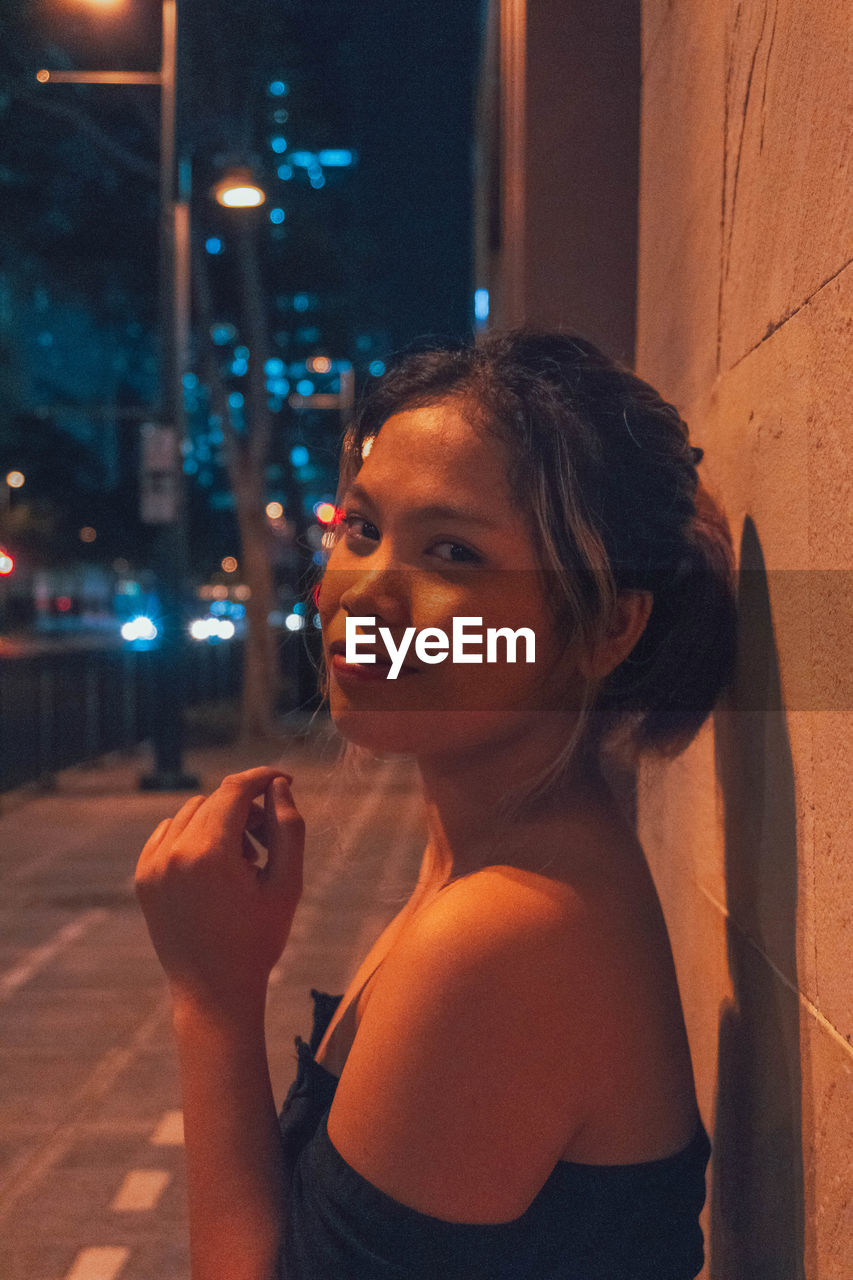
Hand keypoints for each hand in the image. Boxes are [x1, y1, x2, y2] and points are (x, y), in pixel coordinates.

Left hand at [134, 767, 303, 1017]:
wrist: (213, 992)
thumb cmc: (258, 940)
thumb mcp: (287, 884)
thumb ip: (288, 827)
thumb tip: (279, 786)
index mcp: (210, 854)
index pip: (235, 789)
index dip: (262, 777)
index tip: (284, 779)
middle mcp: (173, 853)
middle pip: (215, 799)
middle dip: (246, 806)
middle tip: (269, 838)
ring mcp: (152, 865)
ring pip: (191, 812)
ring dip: (221, 821)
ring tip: (245, 859)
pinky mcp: (143, 877)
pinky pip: (169, 832)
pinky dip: (194, 835)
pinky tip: (216, 865)